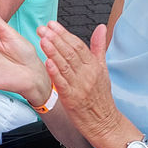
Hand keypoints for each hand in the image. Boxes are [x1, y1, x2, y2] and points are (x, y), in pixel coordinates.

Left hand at [39, 22, 121, 147]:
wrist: (104, 123)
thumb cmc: (101, 97)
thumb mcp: (103, 69)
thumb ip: (98, 47)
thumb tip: (101, 27)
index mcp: (94, 66)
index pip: (78, 45)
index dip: (64, 34)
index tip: (52, 25)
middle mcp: (88, 74)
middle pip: (71, 53)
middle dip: (55, 39)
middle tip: (43, 28)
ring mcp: (80, 87)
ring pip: (65, 65)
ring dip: (53, 51)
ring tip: (42, 39)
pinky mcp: (72, 99)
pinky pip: (62, 83)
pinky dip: (55, 72)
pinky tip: (47, 62)